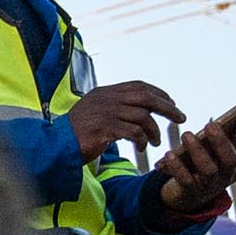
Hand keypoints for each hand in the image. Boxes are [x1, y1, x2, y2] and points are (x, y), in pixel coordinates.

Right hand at [66, 79, 184, 163]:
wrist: (55, 146)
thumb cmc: (75, 133)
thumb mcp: (94, 112)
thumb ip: (113, 107)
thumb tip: (139, 111)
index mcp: (104, 92)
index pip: (139, 86)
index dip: (159, 93)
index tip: (172, 103)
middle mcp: (106, 99)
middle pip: (146, 97)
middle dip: (167, 108)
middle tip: (180, 118)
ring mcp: (105, 113)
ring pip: (142, 117)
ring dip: (154, 131)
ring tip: (155, 142)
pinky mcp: (104, 129)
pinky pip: (133, 133)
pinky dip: (142, 140)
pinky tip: (142, 148)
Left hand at [151, 113, 235, 216]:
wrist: (184, 196)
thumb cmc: (198, 166)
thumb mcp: (210, 154)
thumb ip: (215, 141)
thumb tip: (217, 122)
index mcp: (235, 166)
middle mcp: (226, 177)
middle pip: (230, 160)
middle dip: (221, 141)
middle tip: (210, 125)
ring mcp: (210, 187)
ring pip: (209, 170)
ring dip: (197, 150)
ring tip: (186, 135)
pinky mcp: (191, 193)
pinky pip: (186, 180)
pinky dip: (177, 167)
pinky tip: (169, 154)